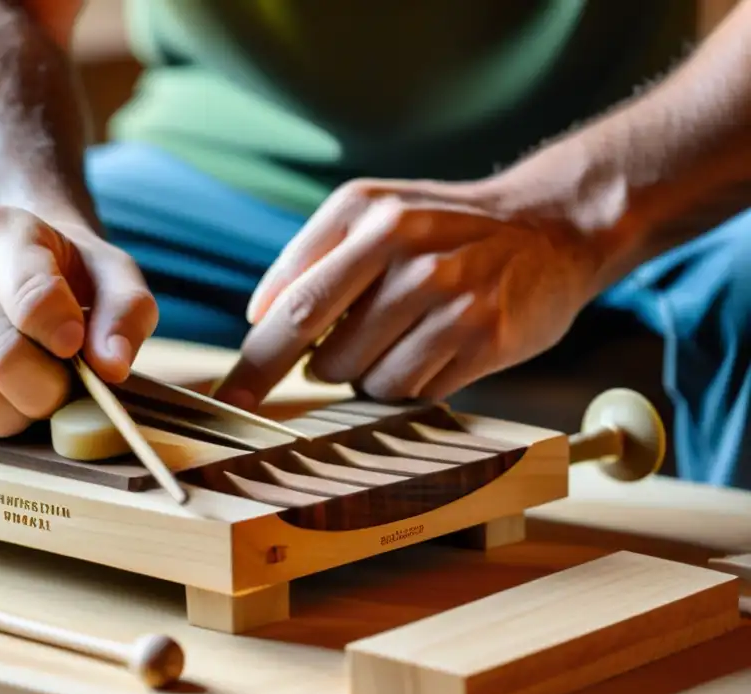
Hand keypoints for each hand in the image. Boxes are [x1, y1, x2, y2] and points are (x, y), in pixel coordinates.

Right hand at [0, 205, 157, 435]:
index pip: (31, 294)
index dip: (63, 332)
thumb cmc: (70, 279)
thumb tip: (111, 367)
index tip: (75, 348)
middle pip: (3, 358)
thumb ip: (126, 313)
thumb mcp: (113, 278)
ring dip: (15, 413)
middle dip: (49, 389)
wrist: (14, 275)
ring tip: (32, 392)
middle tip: (65, 387)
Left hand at [213, 176, 611, 408]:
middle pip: (328, 356)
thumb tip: (258, 316)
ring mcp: (452, 296)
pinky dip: (414, 382)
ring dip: (374, 374)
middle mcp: (410, 251)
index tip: (230, 399)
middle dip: (326, 366)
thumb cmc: (442, 225)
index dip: (256, 363)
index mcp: (369, 215)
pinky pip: (417, 392)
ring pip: (371, 381)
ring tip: (405, 335)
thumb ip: (309, 256)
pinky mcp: (486, 336)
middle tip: (354, 341)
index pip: (293, 306)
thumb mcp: (372, 209)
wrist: (549, 226)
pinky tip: (437, 347)